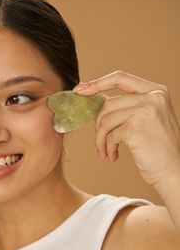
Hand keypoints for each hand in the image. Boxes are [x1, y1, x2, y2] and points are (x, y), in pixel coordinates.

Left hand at [75, 70, 179, 192]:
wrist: (173, 172)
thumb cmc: (157, 148)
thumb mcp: (148, 118)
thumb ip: (128, 105)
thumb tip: (93, 96)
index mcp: (157, 90)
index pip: (120, 78)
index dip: (97, 83)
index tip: (79, 90)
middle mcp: (154, 97)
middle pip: (109, 103)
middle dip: (99, 123)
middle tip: (100, 139)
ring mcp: (146, 110)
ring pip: (105, 119)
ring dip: (101, 138)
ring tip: (105, 150)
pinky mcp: (136, 127)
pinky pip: (109, 134)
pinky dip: (107, 147)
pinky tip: (113, 156)